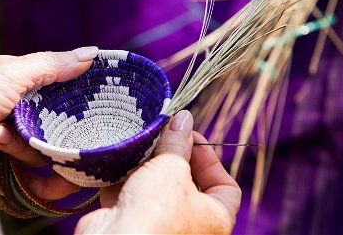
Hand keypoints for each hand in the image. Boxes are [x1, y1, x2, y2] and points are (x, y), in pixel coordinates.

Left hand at [0, 46, 98, 198]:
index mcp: (9, 80)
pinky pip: (33, 171)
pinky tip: (2, 152)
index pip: (53, 85)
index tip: (95, 98)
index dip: (73, 92)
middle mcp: (10, 109)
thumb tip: (91, 52)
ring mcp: (7, 139)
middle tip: (60, 129)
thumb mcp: (10, 73)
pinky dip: (25, 166)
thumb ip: (52, 66)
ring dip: (26, 144)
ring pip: (44, 147)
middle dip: (54, 127)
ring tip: (0, 138)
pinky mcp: (4, 167)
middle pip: (53, 120)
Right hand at [76, 110, 240, 233]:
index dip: (209, 157)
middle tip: (161, 134)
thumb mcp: (172, 168)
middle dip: (173, 156)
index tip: (188, 135)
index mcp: (215, 218)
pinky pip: (132, 197)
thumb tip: (182, 119)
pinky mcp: (132, 224)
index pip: (225, 186)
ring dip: (146, 165)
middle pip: (188, 182)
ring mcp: (160, 225)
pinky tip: (117, 161)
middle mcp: (191, 225)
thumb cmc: (156, 212)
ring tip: (138, 144)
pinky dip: (124, 180)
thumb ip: (177, 142)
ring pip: (157, 188)